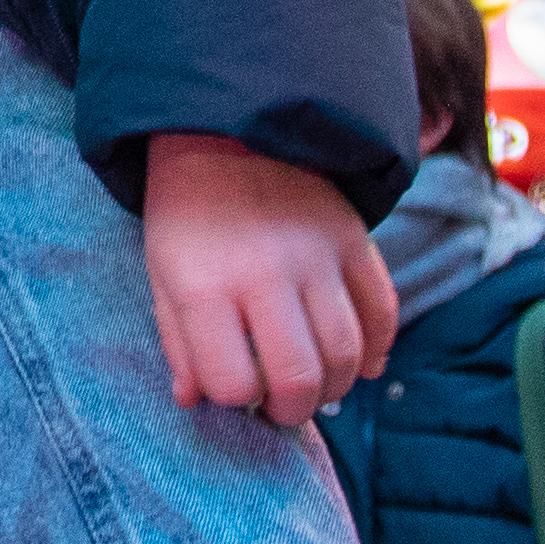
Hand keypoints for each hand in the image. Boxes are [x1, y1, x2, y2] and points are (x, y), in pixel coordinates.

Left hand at [144, 135, 396, 424]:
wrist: (225, 131)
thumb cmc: (186, 214)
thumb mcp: (162, 275)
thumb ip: (178, 342)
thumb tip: (197, 401)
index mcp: (205, 285)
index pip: (234, 382)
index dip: (236, 401)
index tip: (234, 391)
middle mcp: (265, 273)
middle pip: (299, 377)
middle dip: (292, 412)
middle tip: (280, 410)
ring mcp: (316, 254)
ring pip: (347, 352)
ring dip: (336, 388)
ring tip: (315, 389)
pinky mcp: (353, 238)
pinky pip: (383, 309)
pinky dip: (379, 348)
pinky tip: (364, 366)